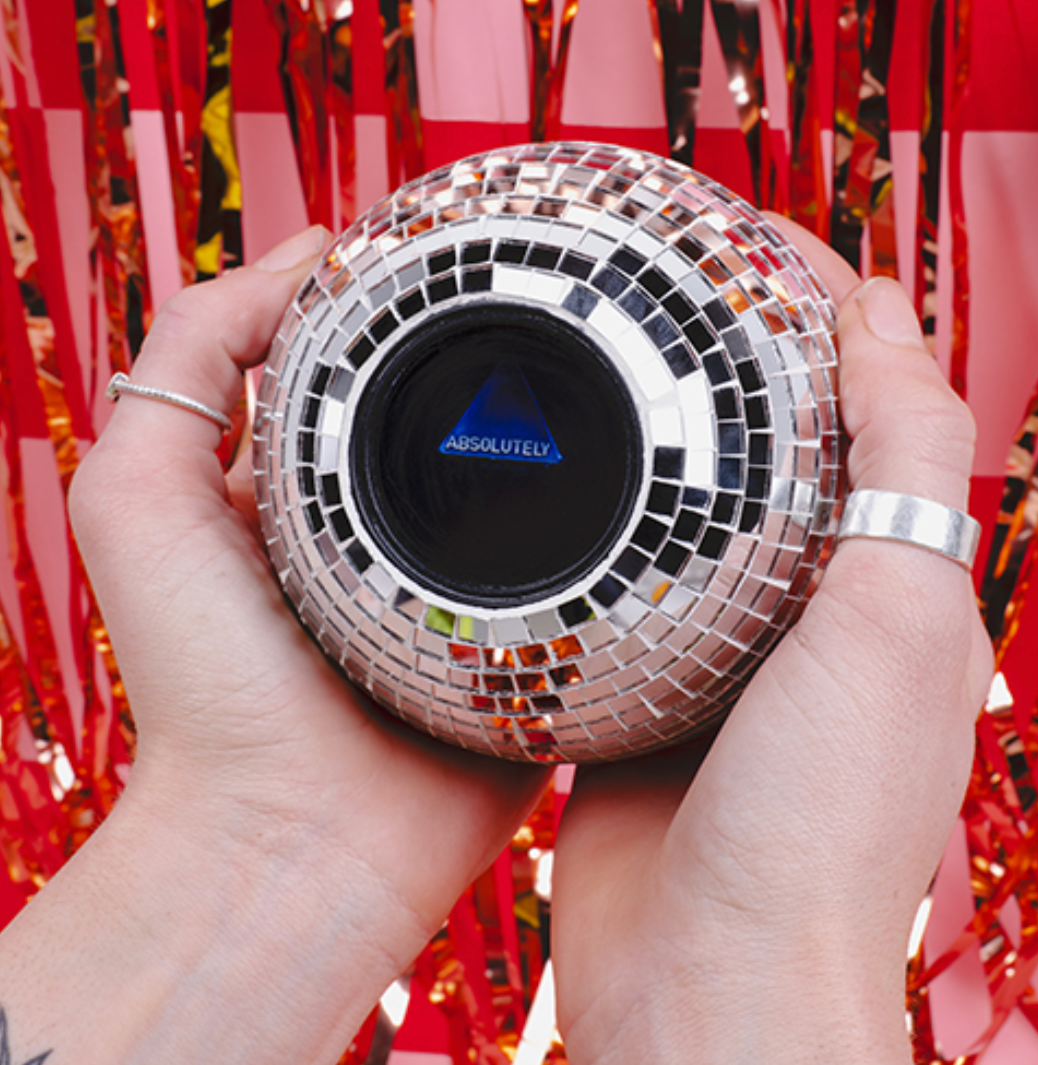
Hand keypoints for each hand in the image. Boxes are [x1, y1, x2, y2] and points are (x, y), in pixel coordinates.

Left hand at [0, 229, 546, 1063]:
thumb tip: (306, 254)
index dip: (407, 309)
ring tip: (628, 374)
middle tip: (571, 304)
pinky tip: (649, 478)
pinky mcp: (533, 648)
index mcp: (305, 494)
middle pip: (460, 422)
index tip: (462, 254)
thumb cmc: (206, 683)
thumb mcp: (141, 495)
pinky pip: (587, 572)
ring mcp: (466, 592)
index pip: (366, 370)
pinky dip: (613, 528)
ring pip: (537, 489)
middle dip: (508, 366)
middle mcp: (386, 537)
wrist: (293, 845)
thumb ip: (191, 360)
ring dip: (575, 441)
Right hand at [551, 227, 993, 1064]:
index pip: (863, 411)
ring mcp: (712, 655)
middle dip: (724, 359)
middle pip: (768, 451)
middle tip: (651, 286)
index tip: (748, 239)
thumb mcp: (899, 621)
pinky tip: (538, 487)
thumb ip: (906, 467)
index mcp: (884, 593)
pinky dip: (582, 528)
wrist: (706, 978)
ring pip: (681, 513)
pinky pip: (605, 584)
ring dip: (646, 438)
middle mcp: (804, 617)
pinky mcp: (628, 693)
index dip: (817, 315)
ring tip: (588, 362)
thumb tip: (885, 315)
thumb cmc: (817, 826)